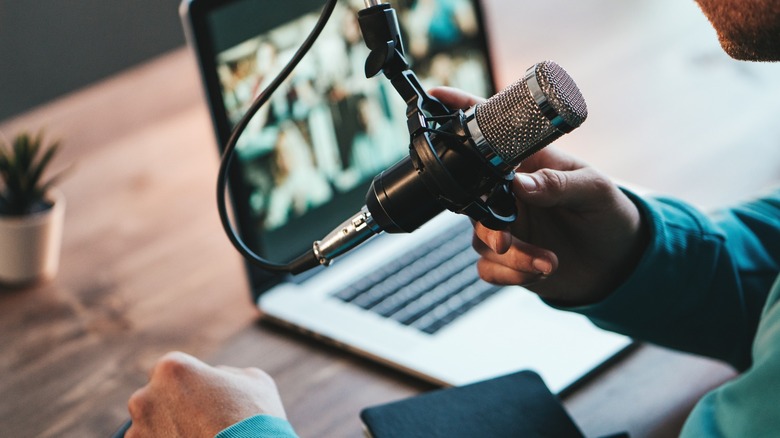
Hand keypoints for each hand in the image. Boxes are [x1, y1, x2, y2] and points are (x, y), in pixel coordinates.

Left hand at [127, 351, 286, 437]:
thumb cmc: (256, 421)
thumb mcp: (254, 382)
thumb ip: (227, 373)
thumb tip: (216, 377)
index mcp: (172, 369)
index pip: (172, 370)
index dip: (190, 383)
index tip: (205, 399)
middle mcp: (145, 397)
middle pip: (156, 397)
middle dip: (174, 407)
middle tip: (203, 423)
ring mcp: (138, 431)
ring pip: (150, 426)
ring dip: (168, 431)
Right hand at [430, 87, 647, 304]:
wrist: (619, 263)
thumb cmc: (608, 213)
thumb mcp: (594, 190)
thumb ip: (558, 183)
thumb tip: (520, 183)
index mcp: (526, 163)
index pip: (490, 134)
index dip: (461, 112)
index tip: (438, 96)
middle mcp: (508, 192)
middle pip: (472, 198)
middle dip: (486, 223)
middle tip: (506, 240)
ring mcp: (505, 224)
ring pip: (481, 240)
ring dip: (512, 256)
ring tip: (548, 261)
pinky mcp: (507, 259)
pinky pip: (488, 268)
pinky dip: (511, 274)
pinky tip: (541, 270)